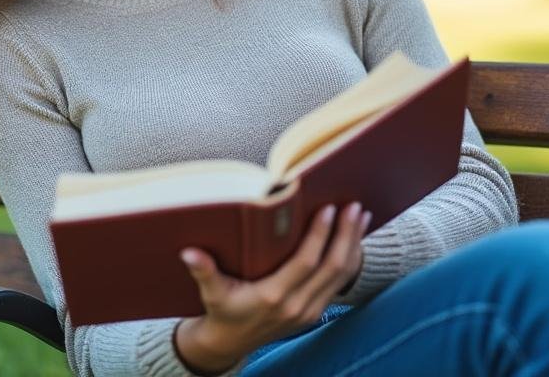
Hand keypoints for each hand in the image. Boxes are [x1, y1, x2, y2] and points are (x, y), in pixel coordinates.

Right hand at [173, 202, 371, 372]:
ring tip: (360, 216)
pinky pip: (340, 283)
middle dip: (345, 234)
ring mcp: (310, 311)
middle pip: (332, 267)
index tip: (328, 209)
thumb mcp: (211, 292)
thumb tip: (188, 253)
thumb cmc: (222, 311)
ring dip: (353, 244)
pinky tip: (355, 237)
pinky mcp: (316, 311)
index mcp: (272, 297)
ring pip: (341, 275)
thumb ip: (203, 271)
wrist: (232, 343)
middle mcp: (296, 306)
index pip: (306, 263)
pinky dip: (351, 258)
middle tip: (353, 205)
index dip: (320, 235)